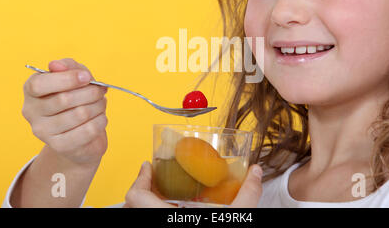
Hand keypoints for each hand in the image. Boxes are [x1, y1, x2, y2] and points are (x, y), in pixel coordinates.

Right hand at [22, 58, 108, 165]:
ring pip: (79, 114)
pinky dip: (100, 121)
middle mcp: (31, 112)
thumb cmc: (76, 98)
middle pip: (64, 99)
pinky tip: (101, 118)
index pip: (40, 84)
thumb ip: (67, 66)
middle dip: (90, 92)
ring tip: (101, 104)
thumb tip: (56, 65)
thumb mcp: (74, 76)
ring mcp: (43, 131)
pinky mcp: (59, 146)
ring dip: (98, 106)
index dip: (67, 79)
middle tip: (101, 91)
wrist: (79, 134)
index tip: (87, 77)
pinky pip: (87, 130)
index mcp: (31, 91)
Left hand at [123, 162, 262, 207]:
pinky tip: (175, 214)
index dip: (139, 179)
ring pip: (140, 217)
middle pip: (133, 206)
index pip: (135, 197)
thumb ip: (247, 194)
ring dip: (147, 205)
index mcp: (166, 220)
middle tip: (155, 179)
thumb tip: (255, 174)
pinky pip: (153, 225)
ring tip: (163, 196)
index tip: (147, 166)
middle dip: (143, 190)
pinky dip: (157, 215)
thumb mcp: (236, 217)